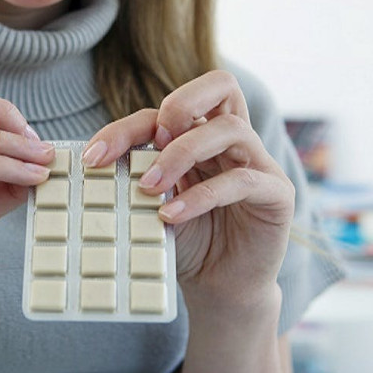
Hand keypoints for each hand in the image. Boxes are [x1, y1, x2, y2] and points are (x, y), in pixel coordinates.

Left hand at [83, 71, 293, 310]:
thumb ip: (139, 175)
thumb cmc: (188, 239)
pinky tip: (171, 215)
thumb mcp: (153, 204)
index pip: (170, 108)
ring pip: (230, 129)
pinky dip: (201, 195)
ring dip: (183, 152)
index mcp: (204, 134)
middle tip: (149, 144)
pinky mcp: (278, 194)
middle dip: (179, 105)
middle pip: (221, 85)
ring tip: (150, 187)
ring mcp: (260, 163)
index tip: (94, 158)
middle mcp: (234, 140)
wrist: (220, 287)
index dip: (129, 125)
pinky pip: (243, 180)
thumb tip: (97, 161)